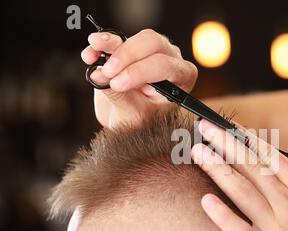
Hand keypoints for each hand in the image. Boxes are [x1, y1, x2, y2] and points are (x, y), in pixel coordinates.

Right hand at [81, 29, 197, 127]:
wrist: (131, 119)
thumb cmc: (143, 120)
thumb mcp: (134, 115)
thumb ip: (120, 95)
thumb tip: (100, 76)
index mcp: (182, 77)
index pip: (164, 65)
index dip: (140, 71)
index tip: (118, 84)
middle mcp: (171, 59)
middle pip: (152, 43)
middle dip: (126, 56)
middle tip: (108, 73)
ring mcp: (152, 51)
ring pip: (133, 37)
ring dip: (111, 44)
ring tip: (93, 57)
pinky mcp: (130, 47)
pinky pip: (116, 38)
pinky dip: (100, 44)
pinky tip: (90, 55)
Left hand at [191, 120, 287, 230]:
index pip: (270, 155)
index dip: (246, 138)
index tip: (228, 127)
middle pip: (251, 166)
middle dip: (225, 144)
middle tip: (205, 128)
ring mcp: (276, 227)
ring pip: (241, 190)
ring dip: (217, 169)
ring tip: (198, 153)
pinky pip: (238, 229)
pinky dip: (221, 214)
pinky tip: (205, 200)